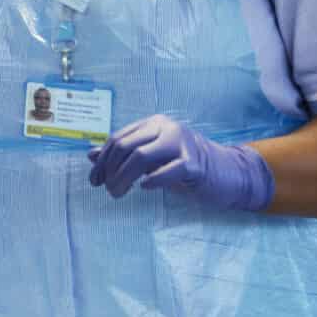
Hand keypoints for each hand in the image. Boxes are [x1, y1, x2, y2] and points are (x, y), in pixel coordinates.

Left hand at [88, 114, 273, 210]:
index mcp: (153, 123)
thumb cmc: (182, 164)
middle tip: (106, 189)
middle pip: (125, 146)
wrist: (226, 172)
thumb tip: (90, 155)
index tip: (94, 179)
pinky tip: (145, 187)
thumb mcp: (151, 157)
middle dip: (109, 170)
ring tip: (117, 193)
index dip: (102, 160)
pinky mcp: (196, 163)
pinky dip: (153, 180)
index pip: (118, 138)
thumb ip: (123, 154)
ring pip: (141, 157)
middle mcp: (166, 128)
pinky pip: (168, 171)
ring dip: (123, 178)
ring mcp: (182, 144)